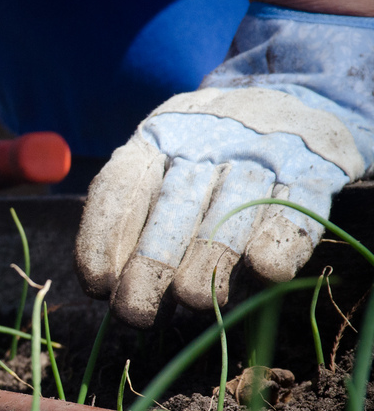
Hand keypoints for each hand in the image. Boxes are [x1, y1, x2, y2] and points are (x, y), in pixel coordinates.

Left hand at [75, 4, 373, 327]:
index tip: (97, 286)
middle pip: (174, 205)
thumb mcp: (163, 165)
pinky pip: (296, 205)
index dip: (103, 237)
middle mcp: (206, 139)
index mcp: (158, 137)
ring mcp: (262, 149)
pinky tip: (264, 272)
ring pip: (233, 209)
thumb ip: (135, 217)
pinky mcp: (314, 164)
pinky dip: (281, 240)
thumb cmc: (208, 154)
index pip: (120, 185)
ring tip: (196, 302)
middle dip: (152, 265)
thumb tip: (105, 286)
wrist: (292, 96)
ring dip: (212, 260)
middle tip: (136, 314)